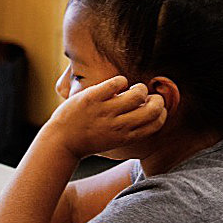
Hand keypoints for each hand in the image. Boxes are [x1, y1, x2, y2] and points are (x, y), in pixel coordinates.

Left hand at [47, 76, 165, 160]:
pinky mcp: (92, 97)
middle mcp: (118, 125)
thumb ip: (131, 130)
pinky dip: (120, 80)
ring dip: (139, 87)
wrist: (61, 142)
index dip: (161, 112)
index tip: (155, 107)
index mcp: (126, 136)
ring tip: (130, 89)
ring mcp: (105, 111)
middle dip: (156, 99)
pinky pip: (117, 82)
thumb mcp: (114, 140)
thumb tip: (149, 114)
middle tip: (147, 96)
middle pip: (154, 108)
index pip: (157, 122)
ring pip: (138, 93)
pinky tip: (115, 85)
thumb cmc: (89, 140)